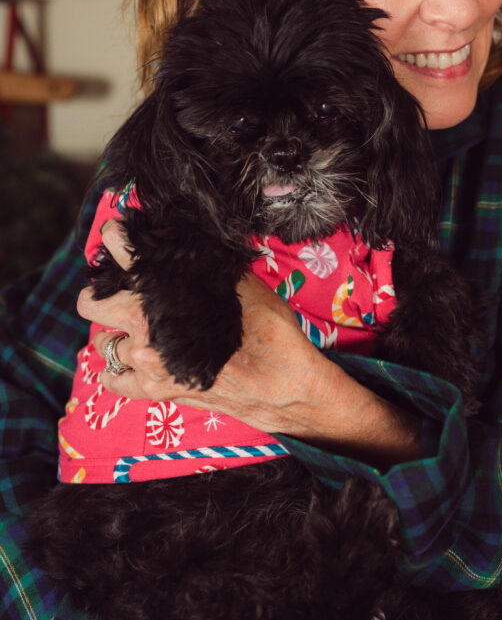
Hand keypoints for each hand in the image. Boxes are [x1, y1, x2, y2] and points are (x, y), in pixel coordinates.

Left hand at [78, 219, 421, 464]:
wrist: (284, 381)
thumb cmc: (268, 328)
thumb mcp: (240, 282)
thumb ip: (205, 265)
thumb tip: (191, 243)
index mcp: (162, 294)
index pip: (121, 256)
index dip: (115, 240)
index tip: (116, 235)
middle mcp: (146, 327)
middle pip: (92, 304)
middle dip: (100, 293)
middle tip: (118, 290)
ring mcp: (147, 363)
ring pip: (104, 343)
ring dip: (115, 333)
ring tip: (132, 328)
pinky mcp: (155, 391)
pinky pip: (115, 381)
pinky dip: (116, 370)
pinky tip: (127, 361)